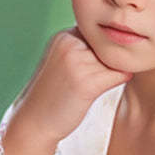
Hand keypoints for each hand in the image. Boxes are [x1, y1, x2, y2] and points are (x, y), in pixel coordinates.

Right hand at [11, 28, 130, 151]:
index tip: (100, 62)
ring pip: (115, 59)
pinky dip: (120, 80)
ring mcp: (77, 63)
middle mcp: (70, 45)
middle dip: (111, 59)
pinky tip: (106, 88)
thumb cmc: (52, 95)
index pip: (98, 32)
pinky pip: (119, 74)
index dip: (104, 47)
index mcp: (64, 37)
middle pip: (109, 44)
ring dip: (116, 70)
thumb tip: (118, 40)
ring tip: (99, 84)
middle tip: (100, 75)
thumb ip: (83, 49)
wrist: (34, 122)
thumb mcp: (62, 61)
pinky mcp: (87, 83)